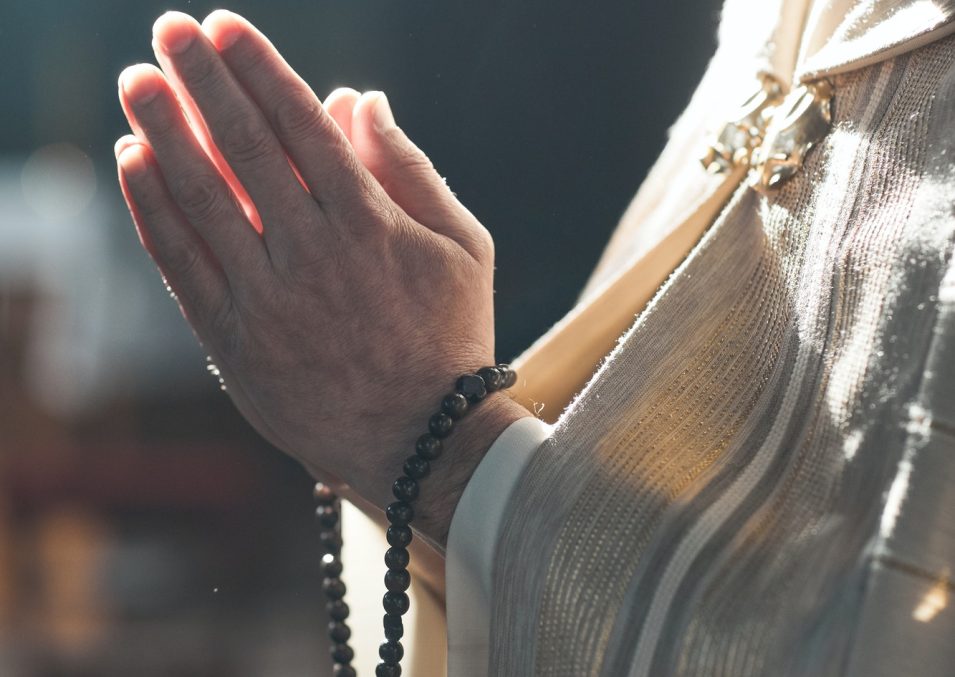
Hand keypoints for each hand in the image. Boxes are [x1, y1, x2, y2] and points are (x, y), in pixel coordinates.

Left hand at [115, 10, 528, 543]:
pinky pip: (181, 265)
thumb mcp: (463, 247)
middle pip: (241, 148)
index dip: (258, 68)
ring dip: (161, 131)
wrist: (421, 440)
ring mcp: (266, 299)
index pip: (298, 125)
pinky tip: (133, 162)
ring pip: (200, 199)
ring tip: (136, 80)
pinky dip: (153, 210)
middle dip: (201, 80)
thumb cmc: (449, 337)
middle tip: (168, 30)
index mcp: (370, 223)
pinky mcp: (234, 342)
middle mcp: (311, 253)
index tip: (224, 27)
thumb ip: (410, 169)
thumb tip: (360, 100)